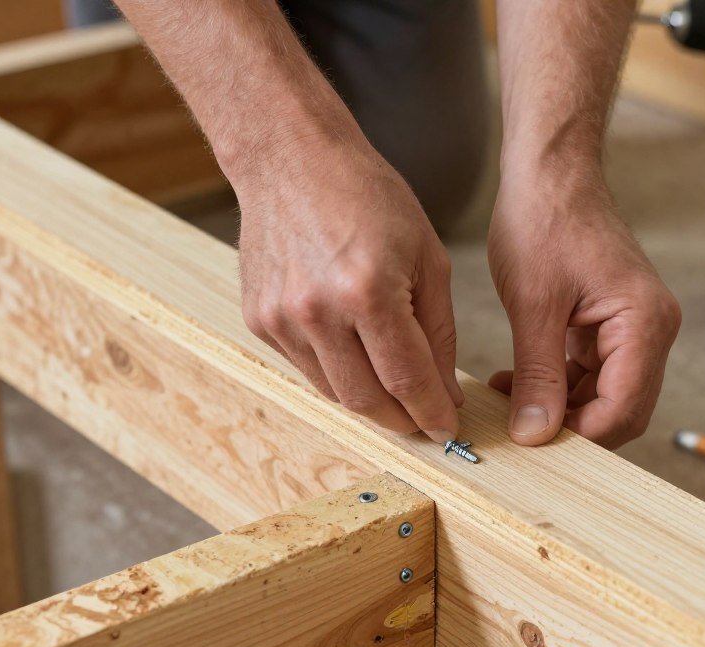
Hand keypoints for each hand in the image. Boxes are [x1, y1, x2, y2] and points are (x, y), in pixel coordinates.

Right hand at [234, 139, 463, 442]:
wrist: (289, 159)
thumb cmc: (366, 195)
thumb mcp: (427, 256)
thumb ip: (438, 331)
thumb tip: (442, 392)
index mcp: (369, 291)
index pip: (406, 379)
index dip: (431, 413)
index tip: (446, 428)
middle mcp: (318, 312)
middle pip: (366, 400)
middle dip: (401, 420)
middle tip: (422, 420)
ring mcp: (281, 319)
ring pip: (333, 392)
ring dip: (369, 402)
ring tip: (394, 392)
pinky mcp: (258, 320)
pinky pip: (305, 368)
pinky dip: (336, 373)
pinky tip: (355, 356)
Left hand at [488, 168, 680, 448]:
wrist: (549, 173)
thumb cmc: (544, 219)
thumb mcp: (533, 305)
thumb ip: (537, 375)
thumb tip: (536, 435)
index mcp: (644, 323)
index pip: (623, 410)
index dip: (579, 435)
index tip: (531, 443)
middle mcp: (650, 329)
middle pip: (619, 410)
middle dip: (570, 426)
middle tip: (517, 428)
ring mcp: (633, 328)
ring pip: (602, 396)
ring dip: (558, 407)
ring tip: (508, 400)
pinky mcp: (610, 325)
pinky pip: (589, 373)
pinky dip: (556, 384)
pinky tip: (517, 382)